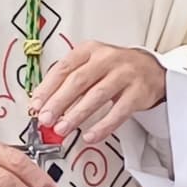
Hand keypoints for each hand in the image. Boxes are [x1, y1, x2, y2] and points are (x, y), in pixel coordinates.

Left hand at [29, 42, 165, 145]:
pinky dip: (103, 126)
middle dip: (59, 102)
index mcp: (90, 50)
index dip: (47, 88)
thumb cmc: (114, 69)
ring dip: (77, 114)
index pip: (63, 68)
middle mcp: (107, 58)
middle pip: (78, 80)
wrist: (152, 69)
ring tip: (62, 129)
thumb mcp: (90, 65)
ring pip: (97, 95)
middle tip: (45, 119)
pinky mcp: (139, 92)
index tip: (35, 105)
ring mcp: (125, 74)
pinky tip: (90, 136)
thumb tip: (42, 103)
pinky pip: (119, 112)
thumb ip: (68, 81)